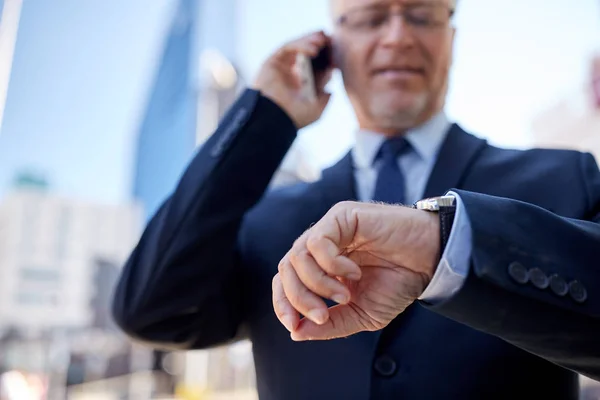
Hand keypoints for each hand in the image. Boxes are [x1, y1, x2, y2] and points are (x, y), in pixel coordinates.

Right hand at [252, 31, 332, 128]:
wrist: (275, 118)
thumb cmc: (294, 117)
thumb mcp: (316, 110)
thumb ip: (325, 99)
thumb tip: (331, 91)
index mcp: (302, 84)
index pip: (317, 65)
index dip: (327, 58)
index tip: (337, 55)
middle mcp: (292, 73)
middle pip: (307, 52)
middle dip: (319, 44)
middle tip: (331, 39)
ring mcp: (282, 66)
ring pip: (298, 47)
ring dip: (311, 41)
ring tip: (323, 40)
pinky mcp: (273, 60)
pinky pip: (288, 47)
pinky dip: (301, 45)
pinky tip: (313, 49)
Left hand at [272, 201, 439, 340]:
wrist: (430, 261)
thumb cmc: (399, 282)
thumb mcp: (361, 314)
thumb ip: (330, 324)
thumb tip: (296, 332)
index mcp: (321, 267)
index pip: (286, 282)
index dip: (283, 304)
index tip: (295, 326)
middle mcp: (320, 246)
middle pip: (285, 270)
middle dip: (298, 298)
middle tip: (322, 315)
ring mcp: (329, 229)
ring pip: (296, 257)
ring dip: (317, 284)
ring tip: (345, 294)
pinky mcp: (340, 216)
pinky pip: (317, 242)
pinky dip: (331, 265)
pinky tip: (354, 272)